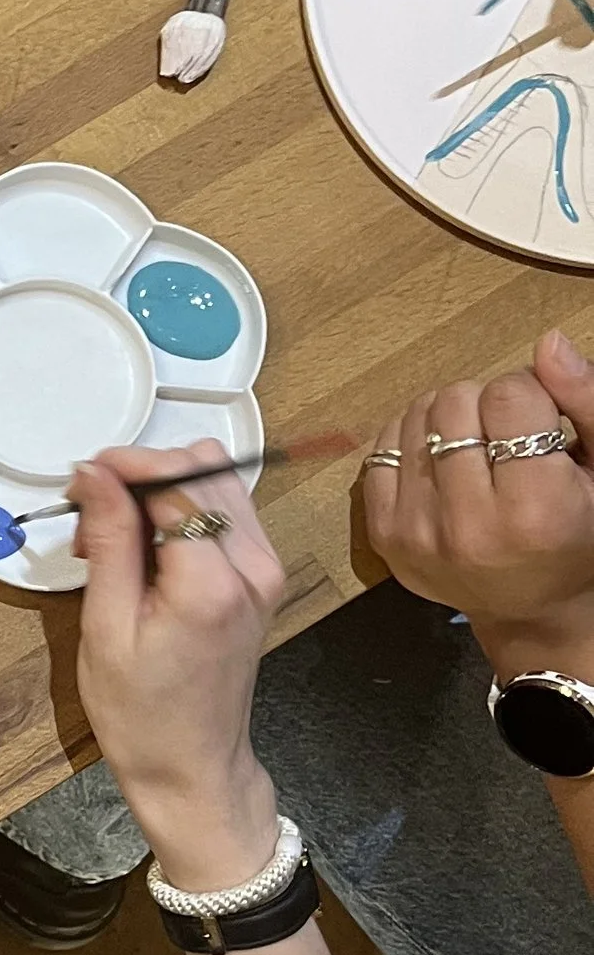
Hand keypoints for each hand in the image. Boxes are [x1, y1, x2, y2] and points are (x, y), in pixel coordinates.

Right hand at [72, 440, 288, 891]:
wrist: (192, 767)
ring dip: (160, 490)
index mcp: (212, 583)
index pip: (177, 480)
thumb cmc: (140, 715)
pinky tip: (144, 548)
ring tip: (114, 537)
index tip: (82, 482)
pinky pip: (225, 511)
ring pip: (218, 480)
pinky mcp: (262, 575)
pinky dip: (180, 511)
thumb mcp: (105, 628)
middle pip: (205, 466)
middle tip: (92, 519)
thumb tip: (94, 472)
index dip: (125, 467)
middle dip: (142, 475)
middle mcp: (253, 566)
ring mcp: (266, 569)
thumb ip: (108, 541)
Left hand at [363, 332, 593, 685]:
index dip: (531, 396)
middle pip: (456, 400)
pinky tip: (444, 463)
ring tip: (479, 451)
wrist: (536, 613)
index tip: (543, 425)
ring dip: (449, 418)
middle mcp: (468, 525)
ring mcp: (416, 532)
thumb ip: (586, 401)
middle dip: (488, 405)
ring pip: (416, 415)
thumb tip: (547, 341)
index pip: (509, 395)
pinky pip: (381, 446)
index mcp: (535, 510)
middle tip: (510, 440)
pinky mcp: (384, 535)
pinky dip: (413, 439)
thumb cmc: (582, 535)